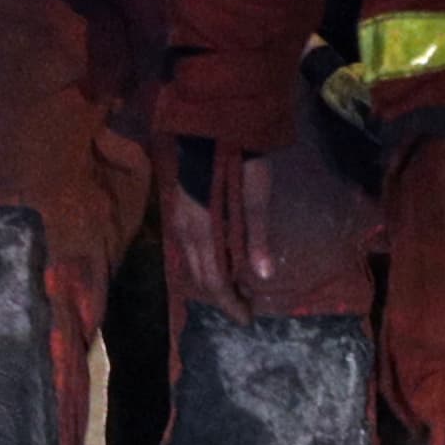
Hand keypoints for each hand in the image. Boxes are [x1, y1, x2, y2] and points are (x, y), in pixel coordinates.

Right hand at [163, 135, 248, 314]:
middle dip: (223, 296)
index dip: (229, 303)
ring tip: (239, 289)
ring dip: (215, 280)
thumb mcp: (255, 197)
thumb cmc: (239, 158)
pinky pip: (192, 248)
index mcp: (203, 231)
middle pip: (202, 276)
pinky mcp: (182, 209)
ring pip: (194, 263)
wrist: (213, 124)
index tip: (247, 319)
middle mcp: (185, 230)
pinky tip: (222, 263)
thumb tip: (264, 277)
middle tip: (246, 308)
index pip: (214, 280)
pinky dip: (208, 263)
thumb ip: (258, 237)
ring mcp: (180, 219)